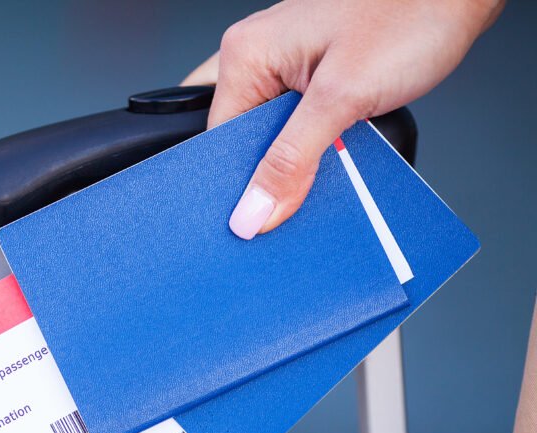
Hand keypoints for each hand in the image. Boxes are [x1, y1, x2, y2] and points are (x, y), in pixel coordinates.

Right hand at [183, 0, 502, 239]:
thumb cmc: (412, 14)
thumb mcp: (344, 97)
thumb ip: (292, 160)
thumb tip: (253, 212)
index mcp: (246, 54)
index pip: (218, 140)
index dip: (238, 182)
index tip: (259, 215)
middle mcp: (258, 56)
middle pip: (240, 139)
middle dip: (268, 171)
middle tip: (298, 188)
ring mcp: (285, 65)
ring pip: (269, 136)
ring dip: (295, 160)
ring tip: (325, 160)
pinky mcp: (311, 75)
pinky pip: (294, 125)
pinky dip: (312, 146)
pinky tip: (334, 151)